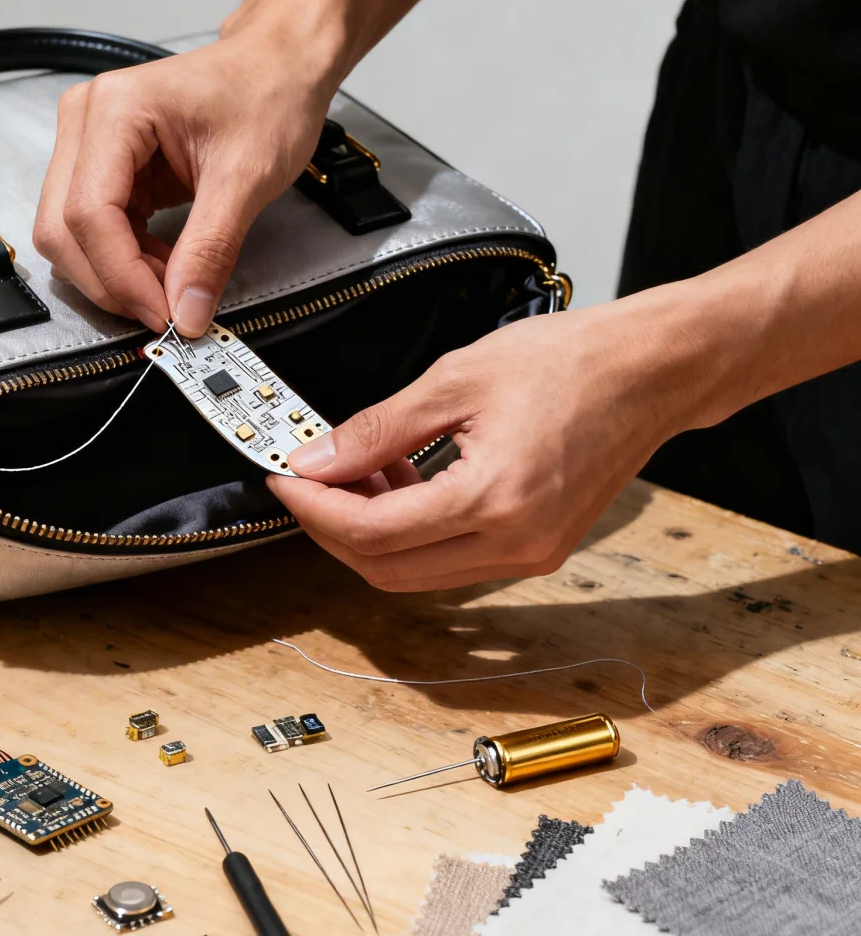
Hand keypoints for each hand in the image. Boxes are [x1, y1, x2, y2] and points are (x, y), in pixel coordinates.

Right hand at [33, 30, 335, 335]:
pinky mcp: (104, 171)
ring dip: (117, 275)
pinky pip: (94, 233)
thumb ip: (210, 250)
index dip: (122, 276)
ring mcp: (89, 147)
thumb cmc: (266, 95)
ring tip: (174, 280)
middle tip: (169, 308)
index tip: (165, 314)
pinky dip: (126, 263)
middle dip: (113, 282)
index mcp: (114, 111)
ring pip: (70, 238)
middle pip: (62, 229)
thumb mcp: (246, 177)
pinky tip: (166, 263)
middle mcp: (86, 123)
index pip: (88, 214)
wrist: (277, 68)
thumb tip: (187, 313)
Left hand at [269, 297, 699, 590]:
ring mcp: (529, 555)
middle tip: (310, 481)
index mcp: (494, 500)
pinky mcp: (536, 550)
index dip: (314, 511)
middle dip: (335, 530)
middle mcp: (515, 544)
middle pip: (387, 570)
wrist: (651, 371)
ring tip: (357, 473)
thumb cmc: (573, 362)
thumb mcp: (456, 380)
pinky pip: (451, 560)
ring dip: (373, 533)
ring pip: (416, 573)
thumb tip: (317, 459)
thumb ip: (376, 429)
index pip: (372, 533)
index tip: (285, 480)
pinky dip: (413, 532)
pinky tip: (401, 483)